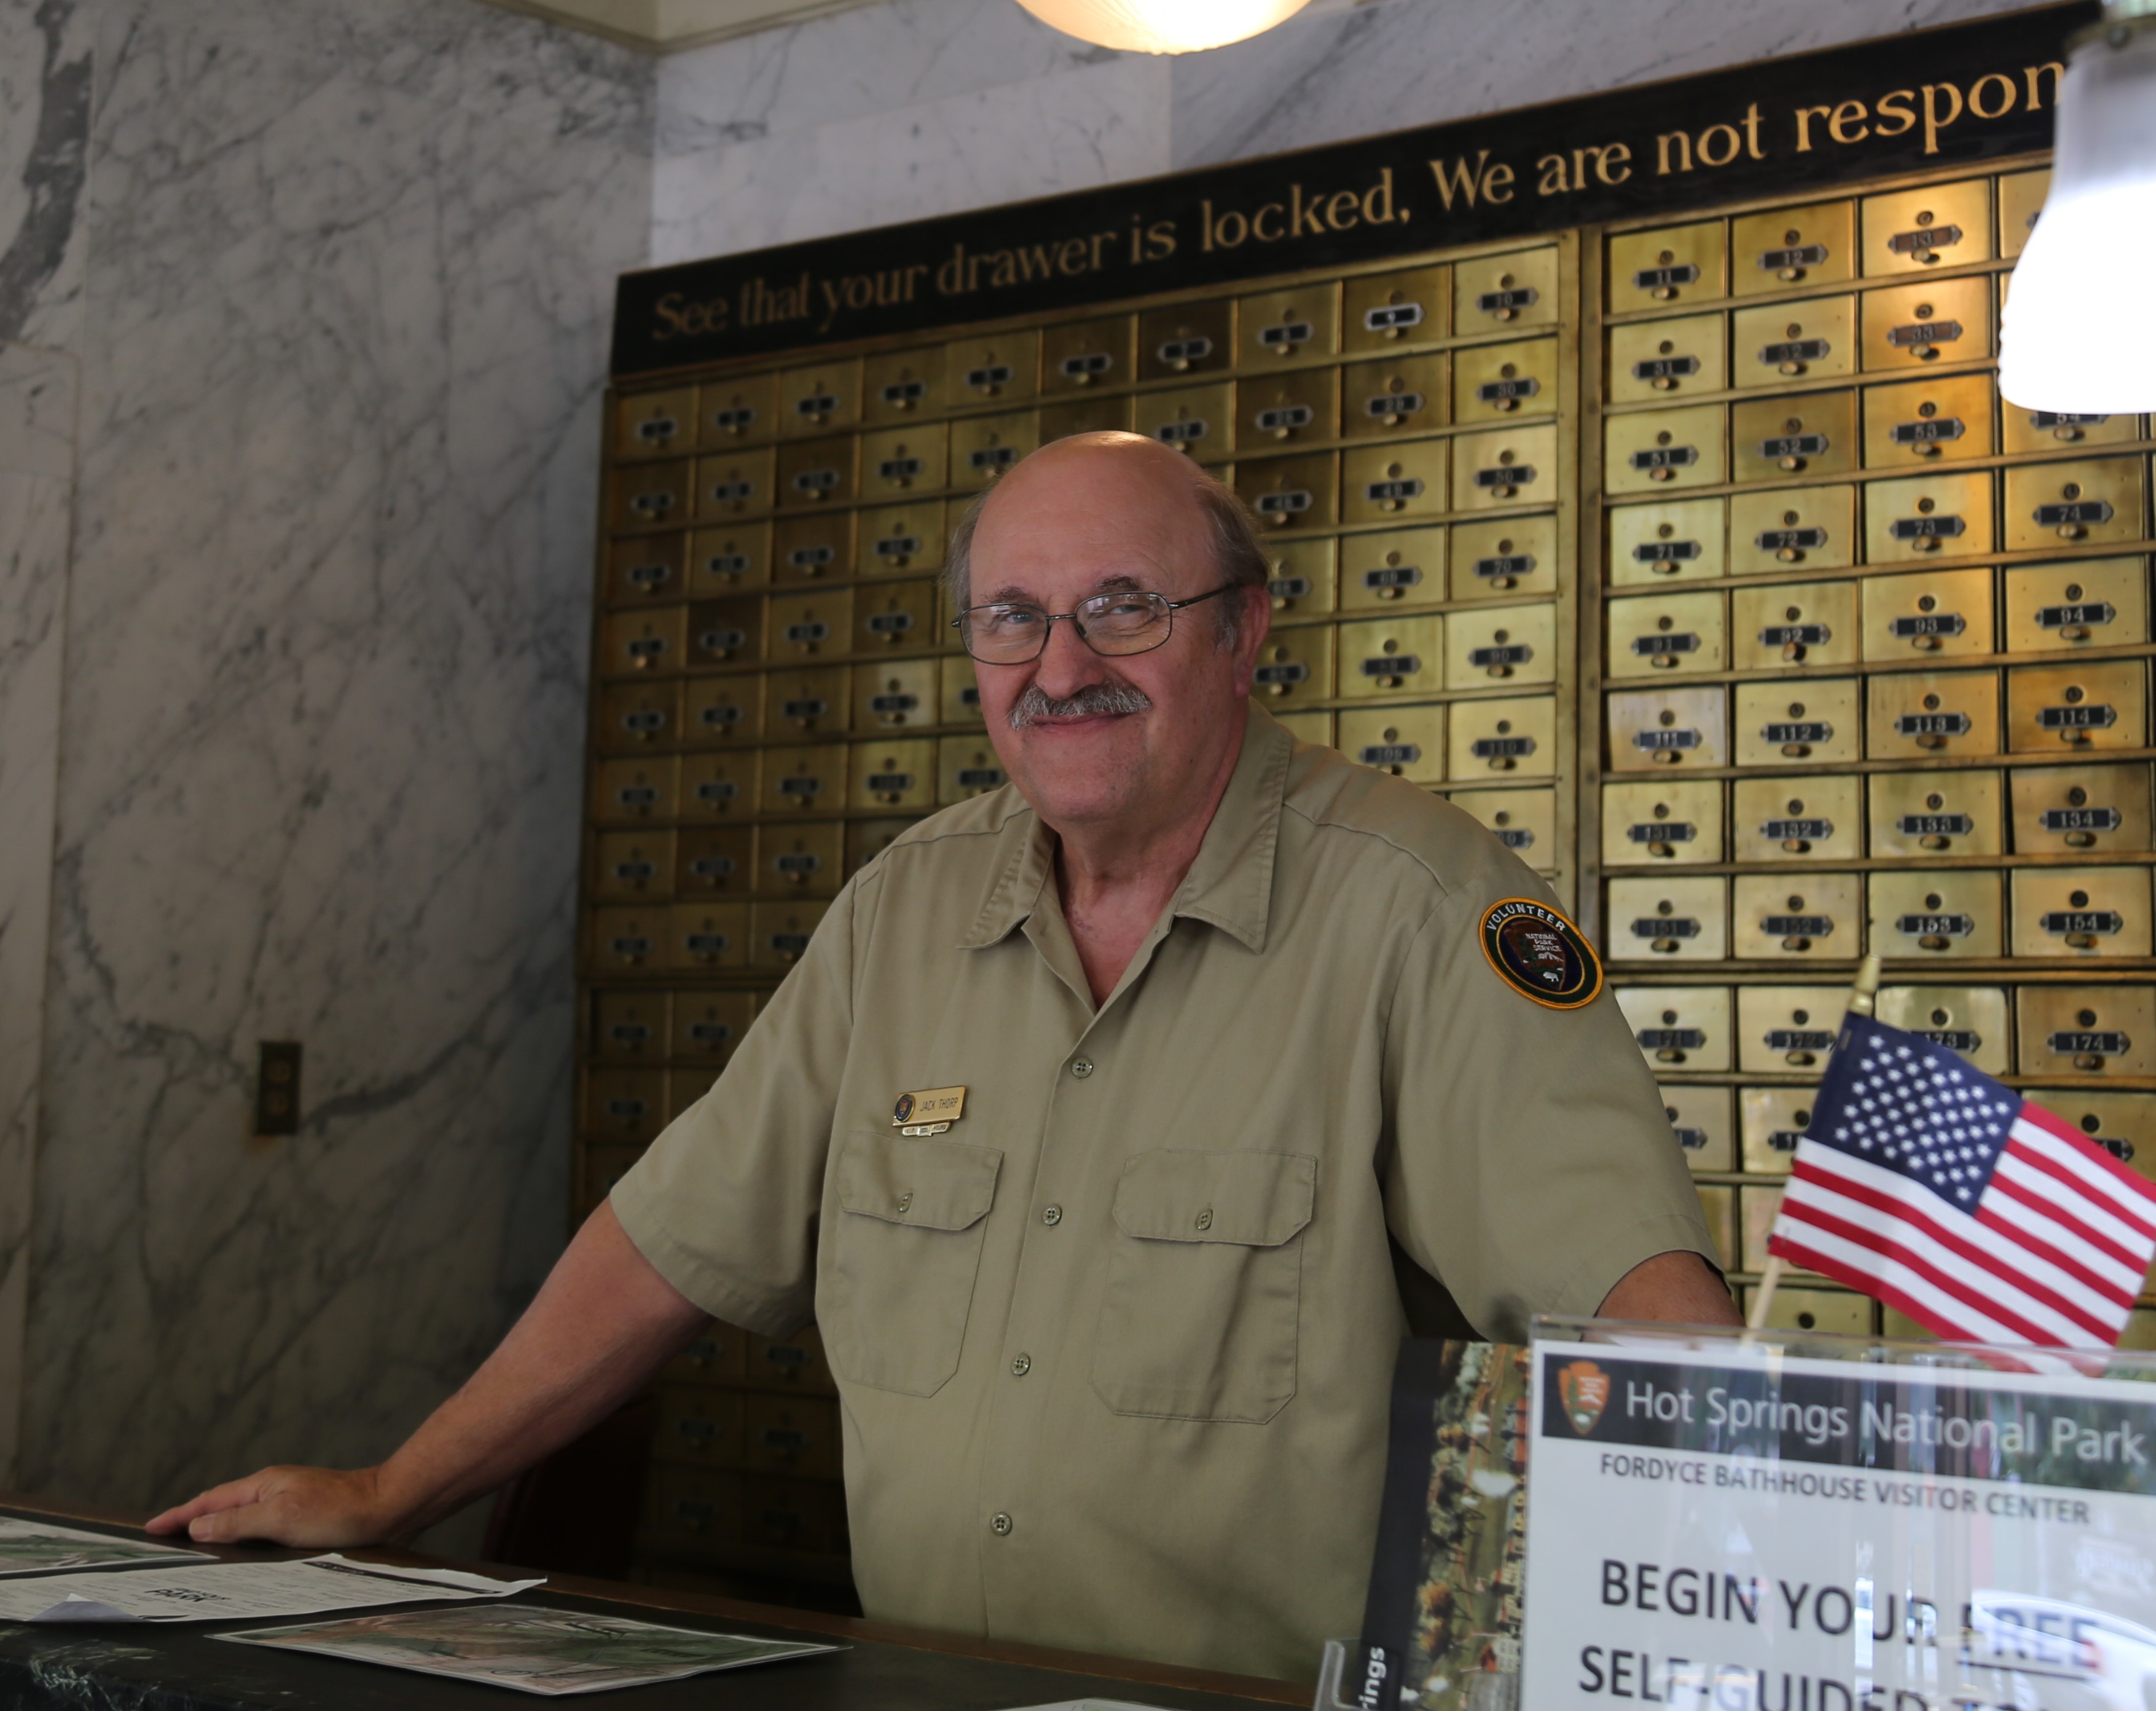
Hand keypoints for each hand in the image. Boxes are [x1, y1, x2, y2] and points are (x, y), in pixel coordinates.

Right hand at [146, 1465, 401, 1547]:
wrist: (388, 1508)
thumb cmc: (339, 1510)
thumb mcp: (280, 1518)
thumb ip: (237, 1521)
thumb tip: (199, 1527)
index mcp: (263, 1484)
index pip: (209, 1501)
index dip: (179, 1515)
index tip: (150, 1527)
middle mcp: (275, 1489)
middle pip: (223, 1506)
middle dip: (193, 1520)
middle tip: (164, 1536)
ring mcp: (292, 1501)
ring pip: (244, 1516)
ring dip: (219, 1529)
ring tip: (195, 1546)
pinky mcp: (307, 1517)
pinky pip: (264, 1527)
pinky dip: (245, 1537)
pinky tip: (246, 1552)